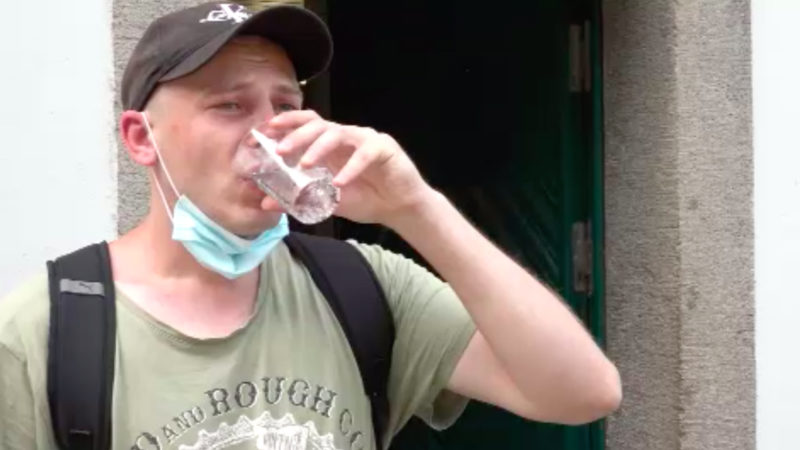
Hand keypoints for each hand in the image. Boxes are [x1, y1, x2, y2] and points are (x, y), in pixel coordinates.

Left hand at [262, 110, 433, 224]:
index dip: (282, 126)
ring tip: (305, 164)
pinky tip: (341, 182)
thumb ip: (299, 199)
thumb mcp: (327, 202)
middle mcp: (345, 137)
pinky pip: (365, 154)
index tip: (260, 136)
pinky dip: (351, 167)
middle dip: (295, 135)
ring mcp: (364, 139)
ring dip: (319, 147)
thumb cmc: (365, 199)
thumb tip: (265, 203)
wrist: (400, 208)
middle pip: (317, 124)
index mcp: (329, 145)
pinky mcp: (383, 148)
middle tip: (280, 151)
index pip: (303, 125)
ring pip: (338, 133)